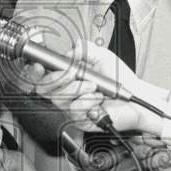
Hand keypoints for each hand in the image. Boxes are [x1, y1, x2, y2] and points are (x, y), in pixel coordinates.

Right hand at [30, 40, 165, 133]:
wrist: (136, 99)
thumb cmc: (122, 81)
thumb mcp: (103, 56)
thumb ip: (85, 49)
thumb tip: (70, 51)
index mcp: (69, 76)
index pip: (42, 75)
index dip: (34, 71)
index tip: (38, 67)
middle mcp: (67, 92)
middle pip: (44, 88)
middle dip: (60, 78)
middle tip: (76, 73)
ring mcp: (72, 107)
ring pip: (60, 99)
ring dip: (79, 89)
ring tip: (95, 87)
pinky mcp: (80, 120)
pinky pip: (73, 111)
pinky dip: (88, 102)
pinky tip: (98, 101)